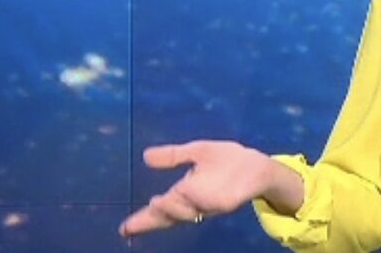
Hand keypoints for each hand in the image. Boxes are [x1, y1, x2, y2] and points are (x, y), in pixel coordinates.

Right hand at [119, 140, 277, 237]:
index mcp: (184, 194)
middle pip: (169, 215)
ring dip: (171, 207)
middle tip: (143, 213)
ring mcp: (209, 204)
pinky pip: (205, 205)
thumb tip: (146, 156)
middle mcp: (194, 203)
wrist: (256, 164)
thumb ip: (174, 155)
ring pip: (184, 211)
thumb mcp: (197, 152)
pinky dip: (192, 203)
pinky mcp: (225, 201)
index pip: (159, 210)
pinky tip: (183, 192)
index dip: (142, 220)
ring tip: (160, 200)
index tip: (124, 229)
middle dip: (154, 217)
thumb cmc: (227, 160)